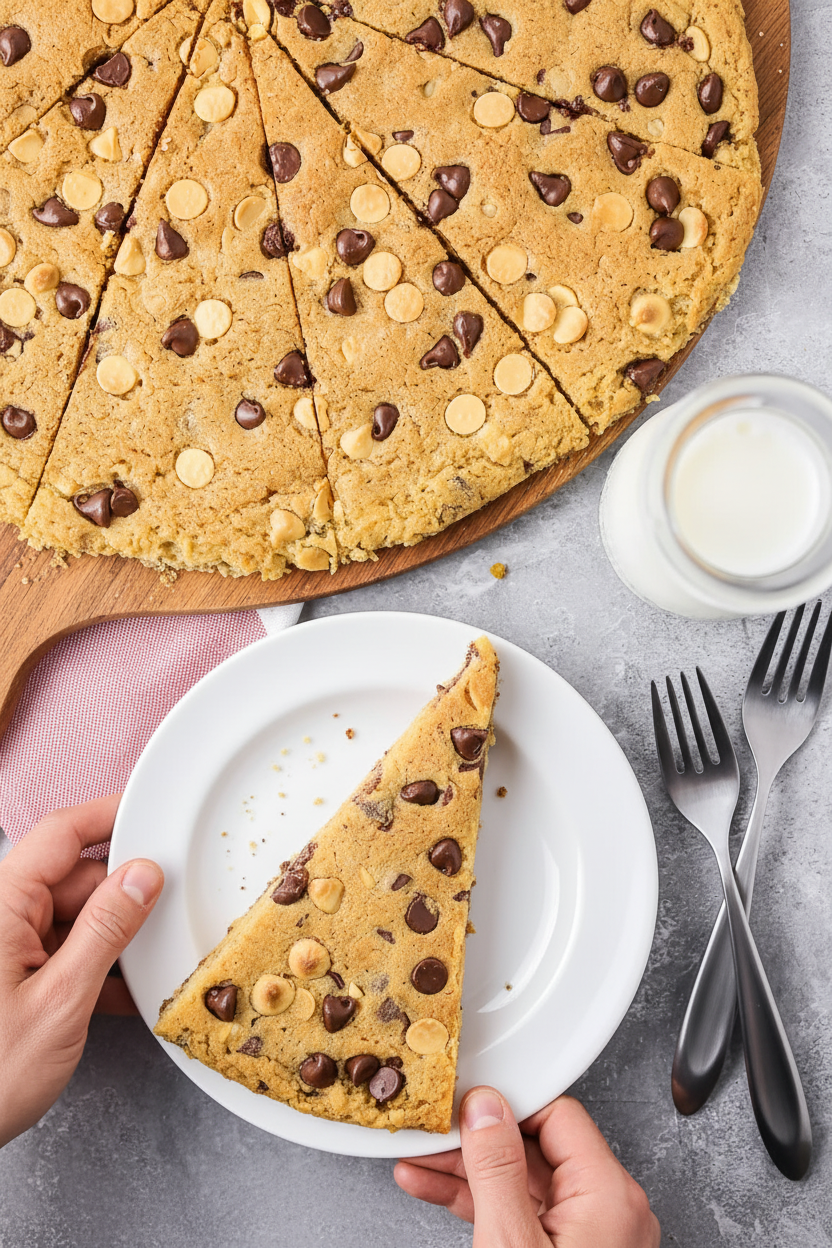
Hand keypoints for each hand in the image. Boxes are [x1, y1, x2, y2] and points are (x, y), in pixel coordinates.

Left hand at [0, 795, 162, 1147]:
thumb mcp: (61, 1001)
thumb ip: (105, 931)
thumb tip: (143, 875)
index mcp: (1, 907)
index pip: (60, 834)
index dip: (107, 815)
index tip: (149, 808)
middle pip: (72, 878)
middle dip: (120, 894)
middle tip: (165, 911)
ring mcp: (2, 950)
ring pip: (70, 918)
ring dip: (108, 938)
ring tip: (141, 967)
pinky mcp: (9, 980)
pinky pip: (59, 953)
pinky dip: (91, 968)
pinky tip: (117, 996)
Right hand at [395, 1087, 659, 1246]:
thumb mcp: (510, 1244)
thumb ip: (497, 1169)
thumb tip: (486, 1110)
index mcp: (609, 1194)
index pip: (556, 1117)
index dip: (504, 1107)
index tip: (462, 1106)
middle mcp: (611, 1211)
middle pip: (536, 1150)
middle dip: (476, 1144)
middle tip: (431, 1137)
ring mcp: (594, 1238)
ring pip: (525, 1185)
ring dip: (469, 1176)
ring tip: (419, 1167)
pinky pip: (526, 1217)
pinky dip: (483, 1207)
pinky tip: (439, 1196)